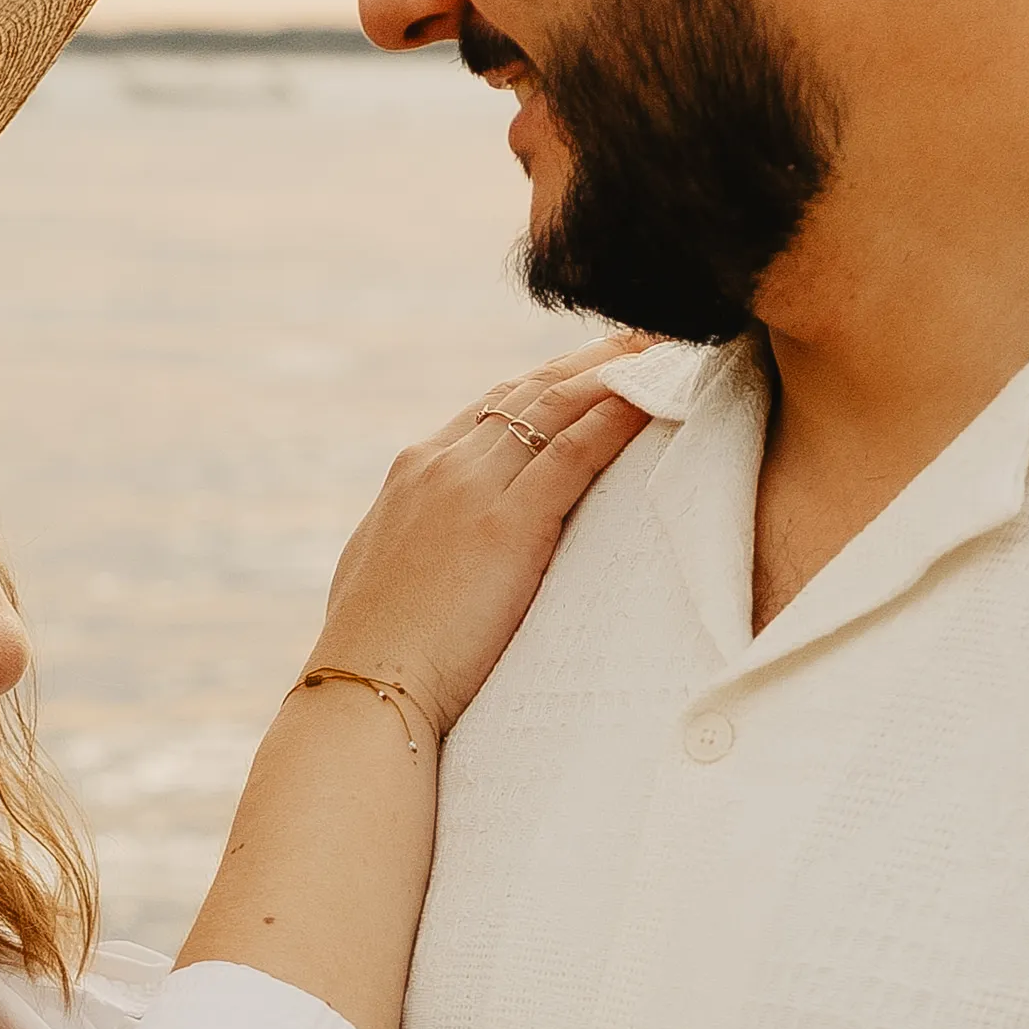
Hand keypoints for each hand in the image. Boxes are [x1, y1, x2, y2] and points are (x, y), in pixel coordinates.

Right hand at [305, 344, 652, 737]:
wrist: (365, 690)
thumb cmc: (379, 654)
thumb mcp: (389, 574)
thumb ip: (421, 542)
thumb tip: (439, 549)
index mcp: (413, 473)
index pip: (494, 407)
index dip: (549, 382)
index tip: (592, 366)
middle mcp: (440, 465)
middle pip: (529, 391)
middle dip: (589, 361)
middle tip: (643, 338)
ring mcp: (470, 489)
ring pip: (554, 407)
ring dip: (613, 373)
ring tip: (663, 351)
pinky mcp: (505, 526)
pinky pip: (572, 452)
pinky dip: (615, 418)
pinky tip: (652, 398)